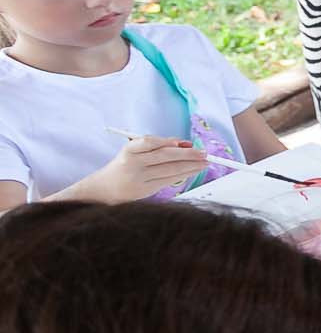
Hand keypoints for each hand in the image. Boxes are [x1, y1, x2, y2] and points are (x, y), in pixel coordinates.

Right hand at [83, 135, 209, 200]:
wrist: (104, 189)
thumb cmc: (125, 166)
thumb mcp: (135, 151)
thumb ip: (158, 146)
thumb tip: (185, 143)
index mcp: (129, 150)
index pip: (150, 142)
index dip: (169, 142)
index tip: (187, 142)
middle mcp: (132, 163)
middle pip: (164, 156)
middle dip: (188, 154)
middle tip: (204, 153)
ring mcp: (138, 178)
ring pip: (170, 170)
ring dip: (191, 166)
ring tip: (205, 163)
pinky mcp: (144, 190)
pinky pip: (168, 181)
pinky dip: (183, 175)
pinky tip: (193, 171)